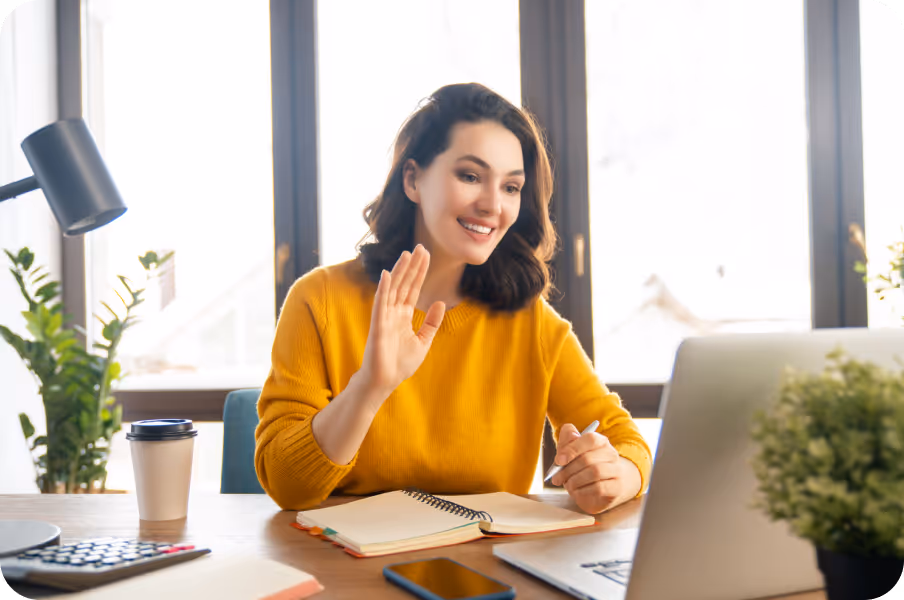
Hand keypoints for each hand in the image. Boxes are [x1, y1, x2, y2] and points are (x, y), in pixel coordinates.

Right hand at [358, 245, 444, 404]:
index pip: (413, 289)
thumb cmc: (400, 364)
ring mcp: (384, 317)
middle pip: (404, 284)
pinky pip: (381, 304)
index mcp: (403, 316)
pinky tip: (388, 274)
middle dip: (412, 266)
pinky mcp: (378, 325)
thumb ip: (431, 322)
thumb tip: (440, 302)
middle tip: (420, 247)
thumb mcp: (423, 342)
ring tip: (407, 254)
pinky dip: (384, 289)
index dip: (419, 272)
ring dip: (400, 272)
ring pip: (393, 289)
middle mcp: (393, 313)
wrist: (385, 382)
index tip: (425, 255)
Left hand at [550, 423, 641, 513]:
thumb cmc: (582, 467)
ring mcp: (617, 470)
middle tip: (556, 478)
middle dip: (568, 470)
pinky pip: (600, 488)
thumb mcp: (571, 453)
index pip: (590, 439)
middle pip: (588, 458)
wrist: (601, 488)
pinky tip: (576, 492)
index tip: (558, 461)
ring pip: (595, 472)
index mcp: (600, 441)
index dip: (572, 449)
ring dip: (575, 481)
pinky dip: (583, 491)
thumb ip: (567, 441)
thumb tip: (571, 434)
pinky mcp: (618, 487)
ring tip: (568, 486)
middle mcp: (611, 453)